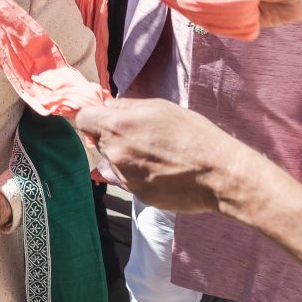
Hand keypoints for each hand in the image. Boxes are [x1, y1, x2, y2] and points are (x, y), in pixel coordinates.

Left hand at [75, 99, 243, 213]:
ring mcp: (125, 177)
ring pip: (113, 162)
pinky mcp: (137, 195)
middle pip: (98, 142)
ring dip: (125, 157)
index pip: (83, 119)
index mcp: (117, 127)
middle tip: (140, 135)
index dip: (92, 117)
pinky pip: (128, 180)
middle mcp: (116, 154)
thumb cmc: (192, 134)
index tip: (103, 118)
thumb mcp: (159, 107)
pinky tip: (161, 169)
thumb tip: (107, 106)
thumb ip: (126, 106)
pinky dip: (138, 174)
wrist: (217, 172)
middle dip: (111, 137)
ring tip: (156, 154)